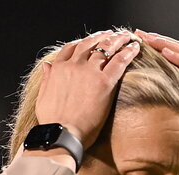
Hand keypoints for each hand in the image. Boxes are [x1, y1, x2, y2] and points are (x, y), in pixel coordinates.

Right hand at [35, 31, 140, 149]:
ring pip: (106, 47)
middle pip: (90, 43)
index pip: (72, 47)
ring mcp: (89, 72)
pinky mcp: (104, 82)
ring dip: (117, 39)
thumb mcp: (43, 97)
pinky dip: (128, 51)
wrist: (62, 134)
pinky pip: (119, 61)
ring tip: (126, 37)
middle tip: (112, 35)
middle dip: (102, 37)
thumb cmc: (53, 122)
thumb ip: (47, 79)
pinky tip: (135, 47)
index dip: (83, 42)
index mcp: (59, 69)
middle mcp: (74, 65)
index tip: (92, 41)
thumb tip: (48, 65)